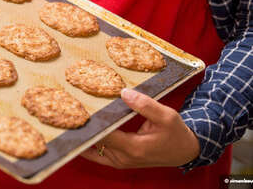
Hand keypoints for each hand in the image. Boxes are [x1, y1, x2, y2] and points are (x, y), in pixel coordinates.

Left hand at [81, 88, 199, 168]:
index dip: (91, 121)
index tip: (79, 108)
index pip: (104, 134)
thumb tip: (124, 93)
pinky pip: (97, 154)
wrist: (184, 151)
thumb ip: (144, 104)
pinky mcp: (118, 161)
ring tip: (72, 117)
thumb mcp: (166, 115)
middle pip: (95, 140)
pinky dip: (88, 143)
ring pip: (94, 148)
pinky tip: (80, 131)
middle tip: (69, 111)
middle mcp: (123, 157)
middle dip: (84, 126)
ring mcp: (119, 161)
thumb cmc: (176, 133)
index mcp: (133, 147)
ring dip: (85, 134)